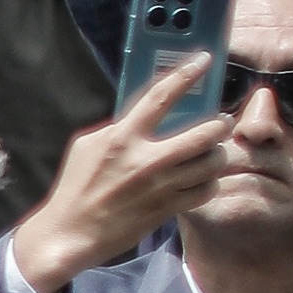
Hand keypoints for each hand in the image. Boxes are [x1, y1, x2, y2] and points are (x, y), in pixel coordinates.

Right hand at [4, 70, 228, 292]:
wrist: (71, 232)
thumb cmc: (77, 187)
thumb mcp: (88, 146)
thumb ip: (118, 128)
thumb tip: (143, 116)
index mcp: (122, 138)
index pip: (161, 96)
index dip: (186, 74)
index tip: (204, 60)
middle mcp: (145, 160)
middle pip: (204, 133)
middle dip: (221, 124)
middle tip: (222, 122)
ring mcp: (159, 187)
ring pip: (212, 163)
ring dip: (218, 155)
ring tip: (212, 153)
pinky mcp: (166, 209)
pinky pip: (206, 191)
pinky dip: (209, 183)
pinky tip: (201, 180)